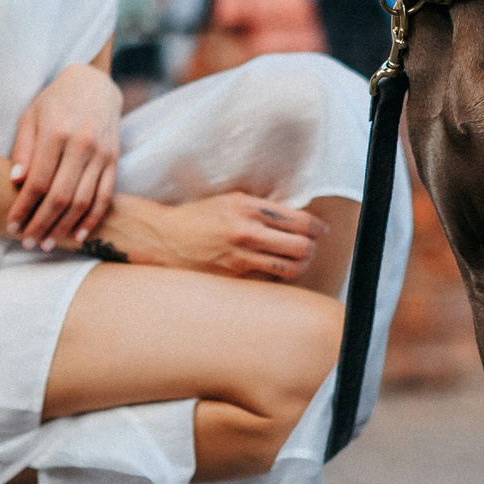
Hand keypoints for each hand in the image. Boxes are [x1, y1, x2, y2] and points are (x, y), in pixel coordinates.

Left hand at [7, 63, 123, 248]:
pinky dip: (92, 219)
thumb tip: (15, 182)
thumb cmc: (54, 102)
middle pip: (60, 196)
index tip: (11, 226)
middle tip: (27, 242)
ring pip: (83, 201)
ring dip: (64, 227)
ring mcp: (101, 153)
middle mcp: (81, 144)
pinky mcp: (114, 160)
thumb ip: (23, 148)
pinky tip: (77, 235)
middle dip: (41, 224)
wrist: (93, 84)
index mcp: (56, 132)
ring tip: (47, 243)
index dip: (23, 208)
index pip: (38, 181)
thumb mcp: (30, 116)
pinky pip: (105, 196)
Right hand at [106, 193, 329, 281]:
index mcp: (246, 207)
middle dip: (311, 248)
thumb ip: (260, 208)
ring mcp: (239, 257)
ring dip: (300, 266)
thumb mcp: (230, 201)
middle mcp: (245, 231)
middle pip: (300, 246)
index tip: (320, 230)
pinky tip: (275, 272)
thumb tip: (295, 218)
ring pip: (289, 268)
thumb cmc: (197, 218)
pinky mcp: (233, 278)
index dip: (316, 227)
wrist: (163, 239)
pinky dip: (278, 278)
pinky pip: (269, 282)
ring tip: (298, 262)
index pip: (298, 220)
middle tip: (310, 247)